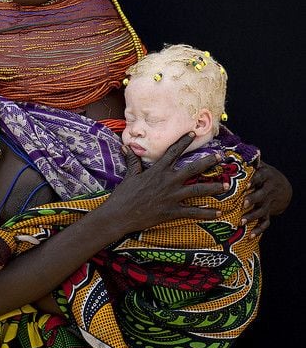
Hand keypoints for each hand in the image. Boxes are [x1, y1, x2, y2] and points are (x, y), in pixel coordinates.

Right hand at [105, 132, 225, 233]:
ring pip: (198, 189)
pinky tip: (218, 212)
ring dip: (214, 187)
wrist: (120, 215)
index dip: (184, 141)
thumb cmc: (123, 195)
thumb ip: (132, 160)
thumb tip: (126, 146)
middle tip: (220, 158)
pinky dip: (206, 213)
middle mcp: (168, 181)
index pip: (173, 152)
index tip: (193, 133)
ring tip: (226, 185)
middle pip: (193, 169)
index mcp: (158, 170)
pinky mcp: (172, 211)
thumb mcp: (129, 176)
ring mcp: (172, 196)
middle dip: (208, 162)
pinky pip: (193, 212)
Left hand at [242, 160, 291, 235]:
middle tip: (243, 204)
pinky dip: (258, 230)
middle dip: (252, 199)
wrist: (283, 187)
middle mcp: (268, 190)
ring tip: (241, 221)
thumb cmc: (264, 174)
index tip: (246, 184)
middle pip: (261, 195)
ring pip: (262, 210)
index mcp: (265, 176)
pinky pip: (266, 222)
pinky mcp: (269, 212)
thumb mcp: (259, 165)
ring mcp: (269, 202)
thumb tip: (226, 153)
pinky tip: (250, 236)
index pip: (259, 177)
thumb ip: (246, 161)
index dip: (253, 180)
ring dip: (252, 216)